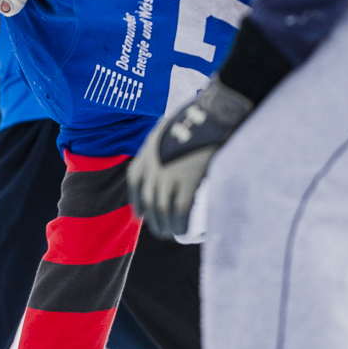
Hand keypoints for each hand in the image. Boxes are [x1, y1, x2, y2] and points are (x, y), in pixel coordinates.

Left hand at [128, 77, 251, 239]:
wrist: (213, 114)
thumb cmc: (198, 117)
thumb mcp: (171, 126)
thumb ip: (167, 142)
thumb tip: (173, 153)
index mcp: (147, 150)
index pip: (134, 180)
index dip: (136, 199)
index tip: (140, 214)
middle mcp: (153, 165)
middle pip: (148, 198)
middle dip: (152, 218)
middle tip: (159, 230)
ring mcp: (169, 174)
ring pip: (162, 208)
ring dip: (165, 225)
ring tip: (170, 234)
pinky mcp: (188, 180)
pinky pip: (180, 209)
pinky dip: (180, 223)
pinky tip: (182, 232)